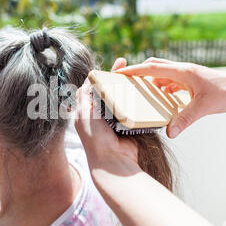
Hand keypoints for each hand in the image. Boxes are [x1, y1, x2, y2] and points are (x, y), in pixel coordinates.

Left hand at [74, 58, 139, 173]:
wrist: (113, 160)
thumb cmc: (94, 138)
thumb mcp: (84, 114)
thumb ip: (84, 97)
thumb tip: (86, 81)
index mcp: (85, 112)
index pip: (92, 87)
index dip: (101, 74)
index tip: (109, 65)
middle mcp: (99, 114)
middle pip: (108, 90)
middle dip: (116, 77)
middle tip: (125, 64)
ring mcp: (114, 119)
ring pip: (121, 98)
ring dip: (127, 87)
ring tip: (135, 74)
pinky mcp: (127, 124)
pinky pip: (132, 109)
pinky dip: (135, 101)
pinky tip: (141, 90)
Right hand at [116, 58, 225, 137]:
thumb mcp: (204, 107)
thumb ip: (185, 119)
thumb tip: (169, 132)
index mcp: (182, 71)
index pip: (152, 68)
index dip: (134, 70)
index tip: (119, 72)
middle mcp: (183, 70)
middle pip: (155, 66)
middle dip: (139, 72)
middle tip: (126, 81)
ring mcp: (187, 75)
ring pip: (163, 74)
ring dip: (151, 80)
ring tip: (140, 92)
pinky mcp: (191, 81)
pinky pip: (171, 81)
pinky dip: (162, 87)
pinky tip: (161, 98)